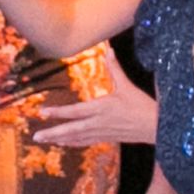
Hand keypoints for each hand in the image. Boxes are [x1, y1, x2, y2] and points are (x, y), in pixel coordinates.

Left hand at [35, 51, 156, 145]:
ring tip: (44, 140)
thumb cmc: (142, 105)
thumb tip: (109, 50)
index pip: (75, 111)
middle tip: (36, 136)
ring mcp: (102, 132)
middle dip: (53, 132)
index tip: (42, 112)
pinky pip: (86, 141)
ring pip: (76, 137)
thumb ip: (114, 69)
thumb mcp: (127, 86)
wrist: (157, 127)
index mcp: (102, 108)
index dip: (58, 112)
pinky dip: (73, 142)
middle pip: (72, 129)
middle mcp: (99, 122)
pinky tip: (63, 143)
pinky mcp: (106, 138)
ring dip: (59, 139)